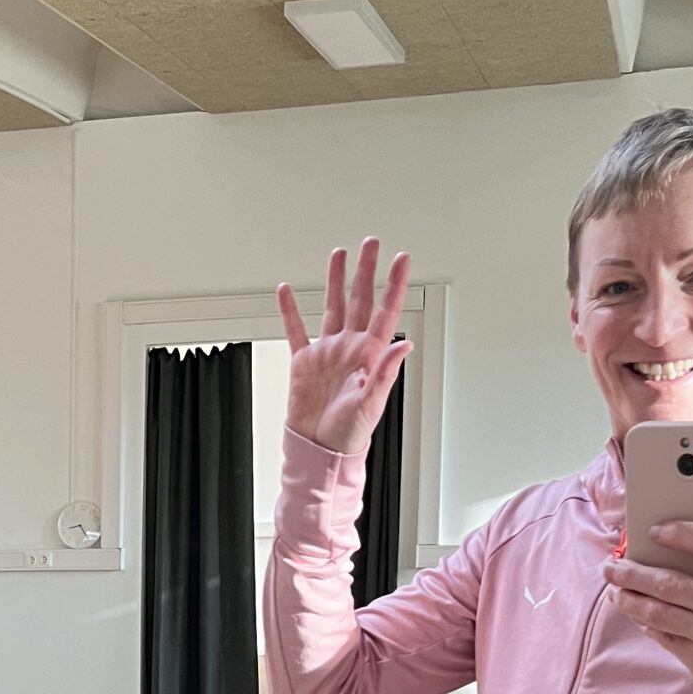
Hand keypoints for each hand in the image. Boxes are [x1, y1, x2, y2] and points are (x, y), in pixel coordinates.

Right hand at [277, 239, 412, 458]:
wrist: (317, 449)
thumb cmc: (348, 434)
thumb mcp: (371, 405)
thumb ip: (386, 373)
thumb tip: (404, 345)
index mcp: (369, 356)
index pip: (385, 312)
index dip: (394, 284)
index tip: (401, 259)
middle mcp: (349, 348)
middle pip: (359, 300)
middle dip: (365, 271)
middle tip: (371, 244)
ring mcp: (327, 352)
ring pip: (332, 307)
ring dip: (336, 281)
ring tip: (339, 255)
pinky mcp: (304, 362)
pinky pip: (296, 330)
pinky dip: (290, 310)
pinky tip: (287, 291)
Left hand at [603, 524, 692, 693]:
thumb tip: (676, 554)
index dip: (682, 533)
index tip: (655, 531)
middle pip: (673, 583)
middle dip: (634, 573)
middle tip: (612, 566)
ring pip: (660, 612)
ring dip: (629, 599)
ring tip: (615, 590)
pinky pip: (665, 638)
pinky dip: (647, 625)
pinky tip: (639, 616)